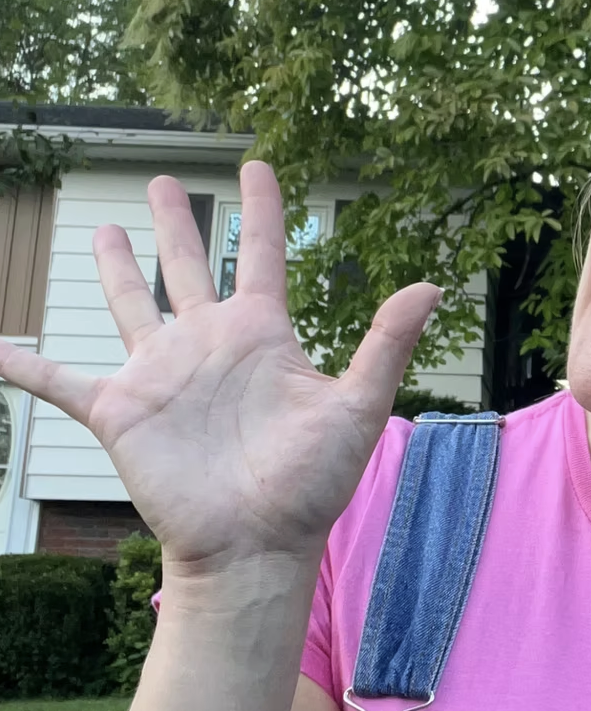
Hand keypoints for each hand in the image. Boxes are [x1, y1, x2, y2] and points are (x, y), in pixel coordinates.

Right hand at [0, 162, 439, 574]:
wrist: (256, 545)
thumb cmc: (311, 484)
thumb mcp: (356, 407)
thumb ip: (386, 344)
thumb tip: (431, 284)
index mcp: (262, 336)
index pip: (265, 255)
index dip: (264, 210)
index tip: (260, 165)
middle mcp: (209, 345)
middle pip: (190, 267)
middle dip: (178, 225)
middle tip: (166, 182)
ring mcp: (161, 375)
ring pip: (132, 305)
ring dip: (117, 270)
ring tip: (108, 230)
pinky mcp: (120, 411)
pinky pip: (59, 382)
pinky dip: (23, 365)